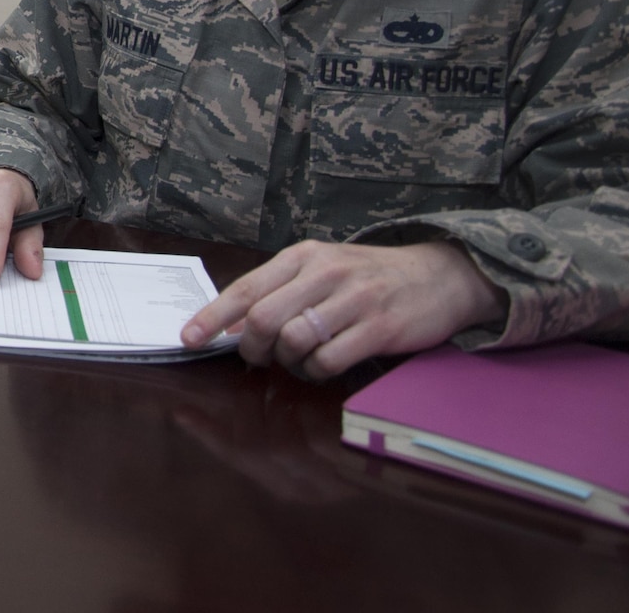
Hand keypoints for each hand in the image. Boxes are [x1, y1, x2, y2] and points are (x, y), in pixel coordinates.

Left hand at [181, 239, 507, 379]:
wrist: (440, 275)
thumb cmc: (369, 276)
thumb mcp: (322, 267)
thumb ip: (280, 290)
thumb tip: (230, 324)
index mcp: (302, 256)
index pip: (244, 288)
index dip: (211, 318)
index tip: (188, 339)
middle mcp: (324, 272)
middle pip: (262, 319)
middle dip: (250, 348)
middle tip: (257, 358)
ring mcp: (353, 299)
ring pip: (292, 341)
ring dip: (287, 363)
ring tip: (299, 361)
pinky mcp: (379, 328)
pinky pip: (328, 360)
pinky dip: (317, 372)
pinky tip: (324, 366)